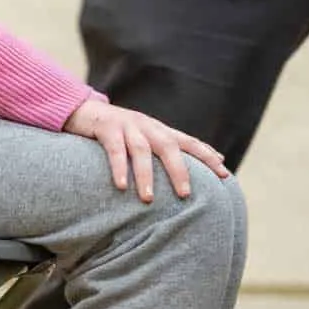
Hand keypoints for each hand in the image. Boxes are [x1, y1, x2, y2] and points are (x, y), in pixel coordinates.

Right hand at [63, 98, 228, 203]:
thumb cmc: (117, 133)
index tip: (225, 173)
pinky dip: (119, 166)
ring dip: (147, 174)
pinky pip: (114, 148)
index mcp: (159, 130)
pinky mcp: (106, 127)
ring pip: (142, 149)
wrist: (83, 109)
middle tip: (185, 194)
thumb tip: (185, 179)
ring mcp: (127, 125)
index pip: (188, 142)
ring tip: (149, 199)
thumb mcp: (142, 140)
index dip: (207, 156)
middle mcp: (147, 126)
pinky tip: (122, 186)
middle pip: (169, 145)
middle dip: (179, 169)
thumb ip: (161, 154)